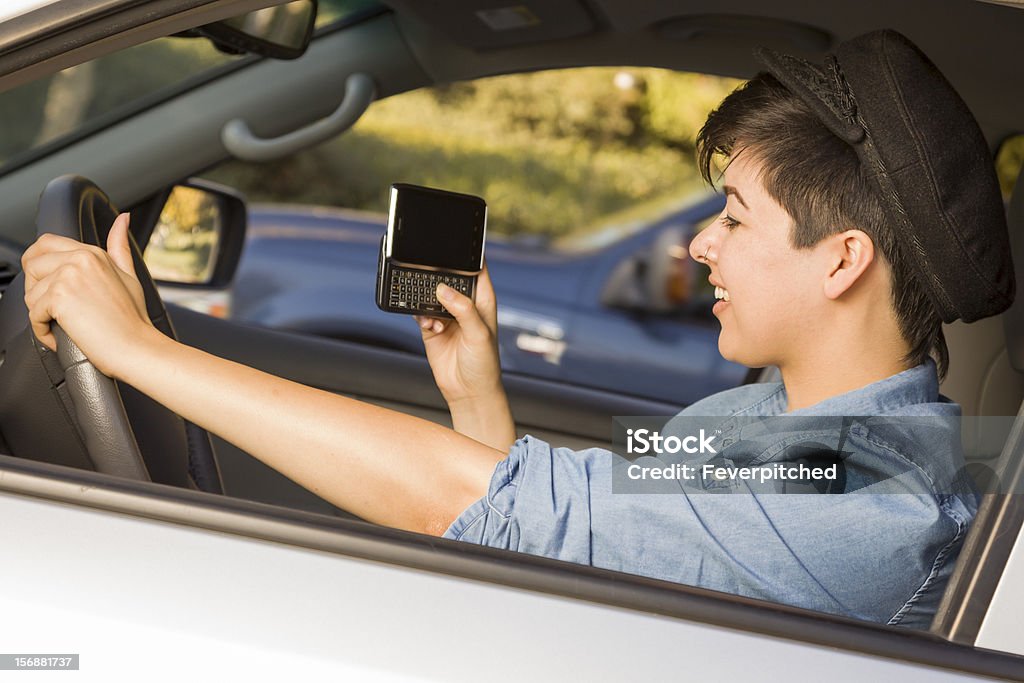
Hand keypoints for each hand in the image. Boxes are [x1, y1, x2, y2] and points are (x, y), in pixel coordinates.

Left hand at [22, 213, 155, 377]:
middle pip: (31, 264)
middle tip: (54, 309)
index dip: (39, 265)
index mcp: (93, 253)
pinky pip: (33, 313)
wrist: (136, 347)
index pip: (46, 243)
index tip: (46, 286)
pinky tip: (60, 337)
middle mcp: (80, 259)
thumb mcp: (129, 275)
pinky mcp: (59, 296)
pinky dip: (42, 331)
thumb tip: (123, 218)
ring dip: (41, 314)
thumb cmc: (134, 319)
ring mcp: (69, 276)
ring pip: (30, 292)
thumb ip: (119, 247)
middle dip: (35, 289)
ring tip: (64, 326)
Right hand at [415, 264, 515, 448]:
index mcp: (483, 300)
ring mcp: (447, 316)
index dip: (469, 255)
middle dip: (438, 275)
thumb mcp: (479, 334)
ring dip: (426, 298)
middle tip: (428, 272)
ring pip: (431, 294)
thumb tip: (443, 289)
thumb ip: (463, 309)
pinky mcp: (431, 328)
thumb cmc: (485, 364)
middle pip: (449, 278)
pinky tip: (429, 327)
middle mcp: (465, 305)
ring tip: (432, 312)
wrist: (468, 392)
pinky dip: (420, 316)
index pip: (476, 269)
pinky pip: (420, 312)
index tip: (457, 242)